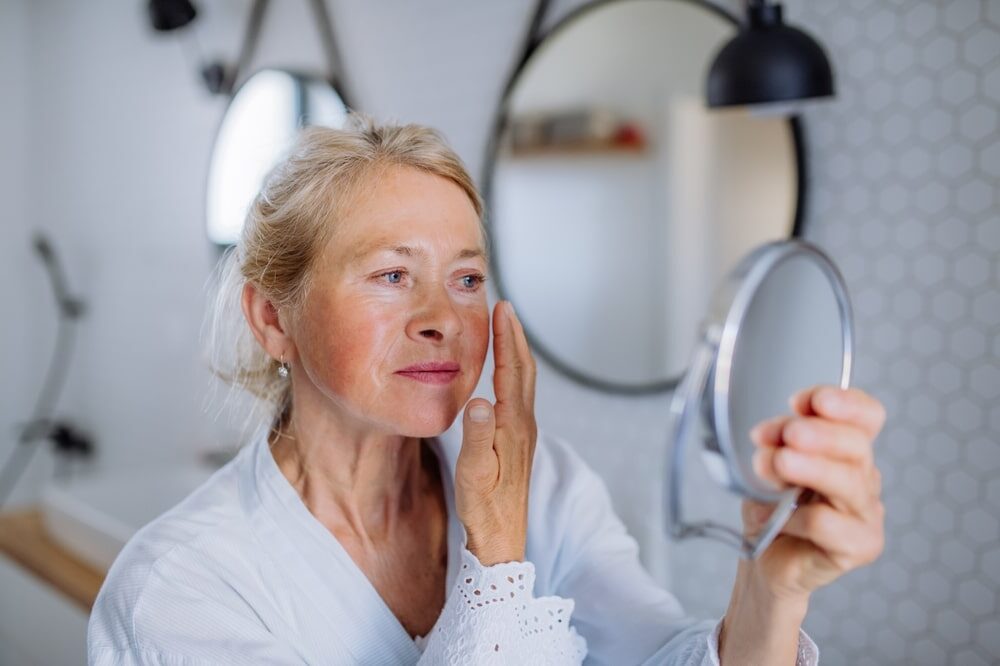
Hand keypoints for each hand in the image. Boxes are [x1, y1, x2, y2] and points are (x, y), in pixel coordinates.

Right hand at [454, 301, 536, 565]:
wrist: (501, 539)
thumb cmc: (484, 510)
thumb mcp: (473, 474)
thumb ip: (477, 437)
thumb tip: (480, 400)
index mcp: (512, 427)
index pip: (512, 371)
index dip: (507, 338)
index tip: (503, 308)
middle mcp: (523, 426)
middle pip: (524, 370)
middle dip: (516, 337)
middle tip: (506, 309)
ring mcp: (524, 434)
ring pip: (525, 382)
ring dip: (517, 353)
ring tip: (506, 331)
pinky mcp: (518, 443)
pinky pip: (520, 396)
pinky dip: (514, 373)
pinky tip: (505, 376)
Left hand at [746, 385, 886, 602]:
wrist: (764, 561)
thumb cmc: (772, 509)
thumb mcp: (768, 464)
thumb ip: (776, 444)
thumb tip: (774, 436)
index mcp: (846, 449)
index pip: (866, 416)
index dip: (844, 403)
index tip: (805, 401)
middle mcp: (863, 477)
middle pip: (858, 445)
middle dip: (821, 433)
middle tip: (789, 433)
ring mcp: (866, 513)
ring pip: (848, 483)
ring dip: (811, 468)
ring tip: (779, 464)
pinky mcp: (860, 547)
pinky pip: (829, 524)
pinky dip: (797, 517)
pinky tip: (778, 519)